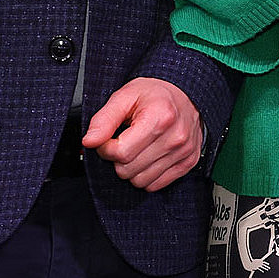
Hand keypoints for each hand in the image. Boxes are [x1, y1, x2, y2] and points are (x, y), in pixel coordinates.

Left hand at [83, 76, 202, 190]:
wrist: (186, 92)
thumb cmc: (155, 94)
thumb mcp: (125, 96)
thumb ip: (104, 119)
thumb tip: (89, 142)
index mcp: (160, 118)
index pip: (120, 153)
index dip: (105, 148)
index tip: (108, 139)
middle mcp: (175, 138)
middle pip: (128, 170)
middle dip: (118, 159)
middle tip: (124, 142)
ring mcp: (184, 152)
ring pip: (140, 181)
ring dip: (132, 169)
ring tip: (138, 149)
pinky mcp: (189, 162)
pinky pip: (156, 185)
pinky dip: (147, 175)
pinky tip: (149, 157)